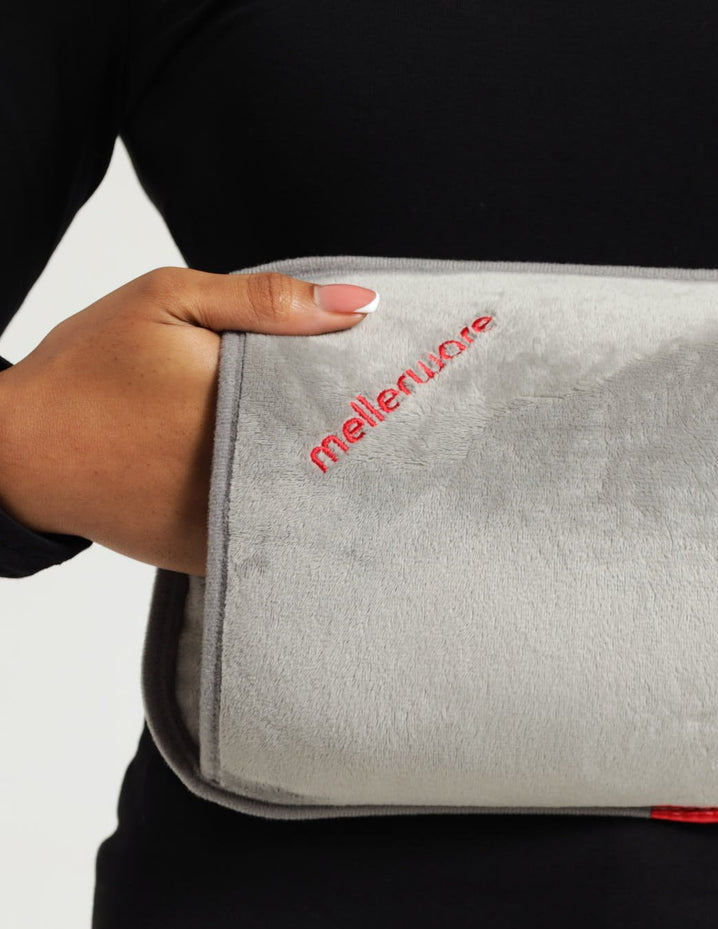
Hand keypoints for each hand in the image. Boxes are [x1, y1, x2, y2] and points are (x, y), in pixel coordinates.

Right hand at [0, 268, 378, 574]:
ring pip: (309, 500)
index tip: (395, 378)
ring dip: (327, 477)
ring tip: (354, 453)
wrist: (21, 452)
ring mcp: (229, 519)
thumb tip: (359, 305)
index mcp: (240, 400)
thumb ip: (266, 302)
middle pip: (332, 453)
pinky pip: (271, 534)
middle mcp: (242, 469)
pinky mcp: (213, 553)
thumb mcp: (167, 302)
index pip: (337, 397)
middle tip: (384, 415)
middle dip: (355, 433)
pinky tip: (297, 486)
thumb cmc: (88, 369)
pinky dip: (289, 513)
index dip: (367, 388)